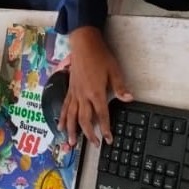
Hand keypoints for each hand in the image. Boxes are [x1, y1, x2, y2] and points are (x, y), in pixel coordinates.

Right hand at [58, 26, 133, 146]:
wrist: (84, 44)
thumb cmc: (100, 56)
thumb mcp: (114, 70)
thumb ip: (120, 87)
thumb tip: (129, 99)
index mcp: (96, 92)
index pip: (102, 115)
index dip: (106, 129)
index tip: (108, 139)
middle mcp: (83, 95)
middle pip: (84, 120)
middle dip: (89, 134)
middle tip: (94, 144)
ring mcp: (74, 93)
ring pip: (71, 116)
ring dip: (72, 130)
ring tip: (71, 143)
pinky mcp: (69, 89)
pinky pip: (64, 106)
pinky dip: (62, 118)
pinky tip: (60, 126)